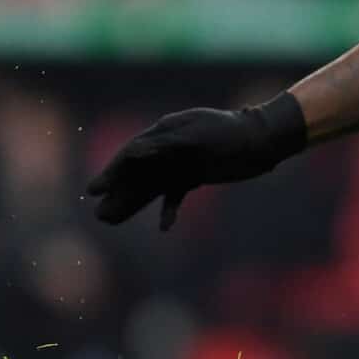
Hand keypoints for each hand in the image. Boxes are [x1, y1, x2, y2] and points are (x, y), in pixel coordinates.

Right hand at [86, 93, 306, 229]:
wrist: (262, 140)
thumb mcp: (197, 135)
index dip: (111, 173)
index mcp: (164, 131)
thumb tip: (133, 153)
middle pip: (136, 173)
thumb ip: (164, 144)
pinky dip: (169, 209)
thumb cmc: (230, 133)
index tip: (95, 191)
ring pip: (150, 186)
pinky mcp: (195, 176)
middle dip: (117, 193)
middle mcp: (168, 148)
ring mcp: (181, 163)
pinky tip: (164, 227)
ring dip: (133, 202)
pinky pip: (175, 194)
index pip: (131, 155)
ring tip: (112, 220)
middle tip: (98, 215)